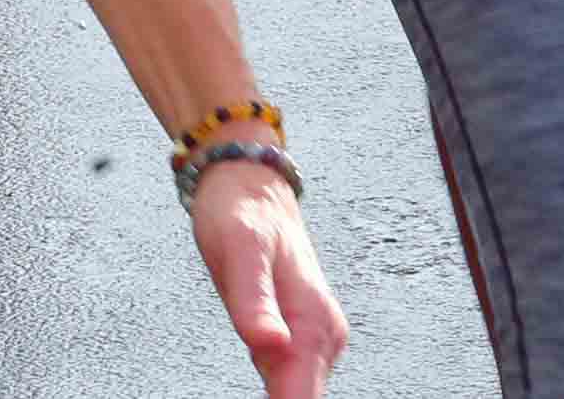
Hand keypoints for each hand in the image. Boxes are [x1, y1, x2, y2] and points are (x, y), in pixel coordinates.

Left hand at [188, 165, 348, 398]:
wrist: (252, 186)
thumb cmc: (242, 212)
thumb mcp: (240, 249)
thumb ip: (254, 302)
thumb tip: (271, 347)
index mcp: (313, 318)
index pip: (303, 397)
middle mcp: (323, 332)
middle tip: (255, 386)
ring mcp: (316, 335)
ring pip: (303, 392)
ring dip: (283, 397)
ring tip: (261, 392)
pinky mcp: (303, 335)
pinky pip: (296, 379)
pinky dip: (283, 391)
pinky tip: (268, 391)